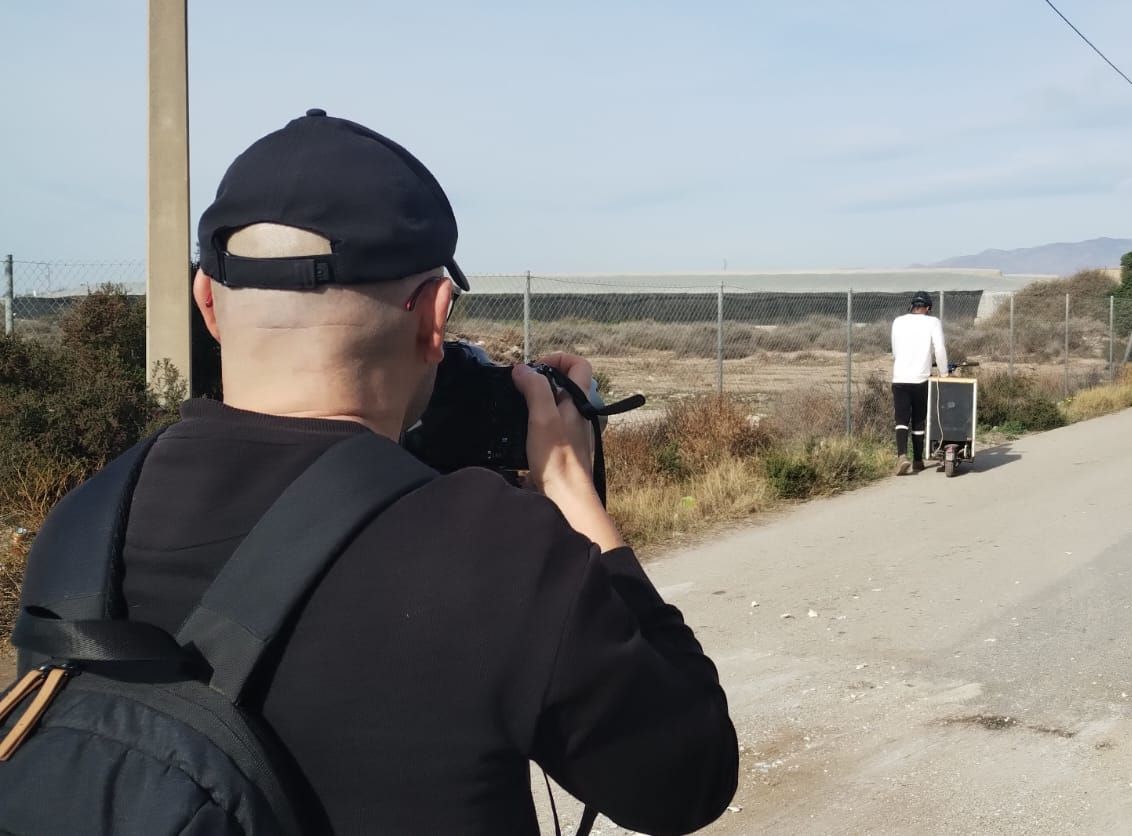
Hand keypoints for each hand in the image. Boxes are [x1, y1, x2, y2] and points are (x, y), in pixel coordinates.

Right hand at [512, 354, 623, 550]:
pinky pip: (548, 423)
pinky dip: (533, 419)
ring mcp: (570, 431)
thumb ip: (535, 389)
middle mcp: (578, 413)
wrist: (565, 497)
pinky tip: (518, 428)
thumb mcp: (543, 417)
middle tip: (520, 386)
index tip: (535, 369)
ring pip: (555, 403)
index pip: (579, 365)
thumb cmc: (557, 457)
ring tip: (515, 405)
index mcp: (578, 401)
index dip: (558, 359)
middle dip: (542, 379)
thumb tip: (522, 369)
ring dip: (535, 399)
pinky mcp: (560, 447)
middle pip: (565, 382)